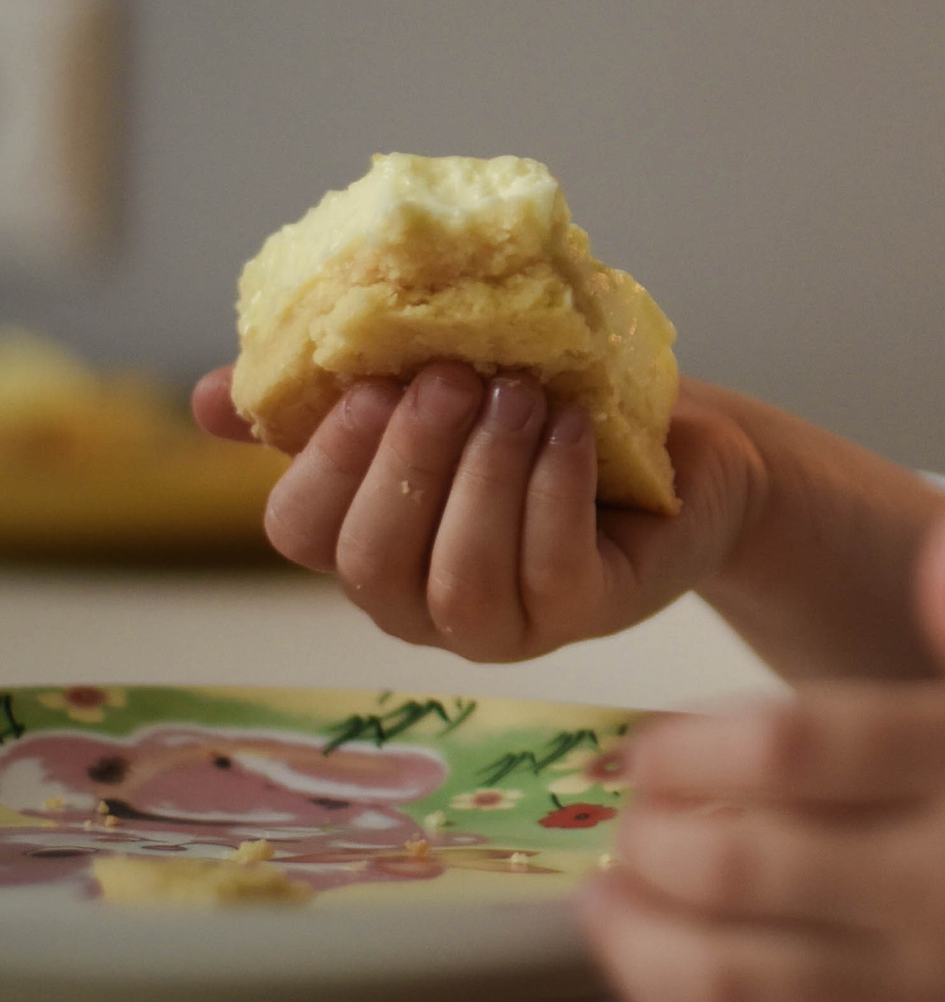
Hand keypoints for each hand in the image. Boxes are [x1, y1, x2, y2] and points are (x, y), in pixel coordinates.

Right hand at [192, 362, 764, 661]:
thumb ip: (329, 397)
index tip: (374, 382)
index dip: (326, 461)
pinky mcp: (586, 615)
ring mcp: (506, 625)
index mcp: (371, 540)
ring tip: (522, 394)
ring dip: (487, 474)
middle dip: (410, 460)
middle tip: (456, 376)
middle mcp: (423, 602)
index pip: (300, 531)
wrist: (682, 444)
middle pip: (375, 562)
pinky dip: (555, 490)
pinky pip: (552, 570)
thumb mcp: (440, 389)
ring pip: (461, 578)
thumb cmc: (544, 411)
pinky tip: (570, 427)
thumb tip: (205, 400)